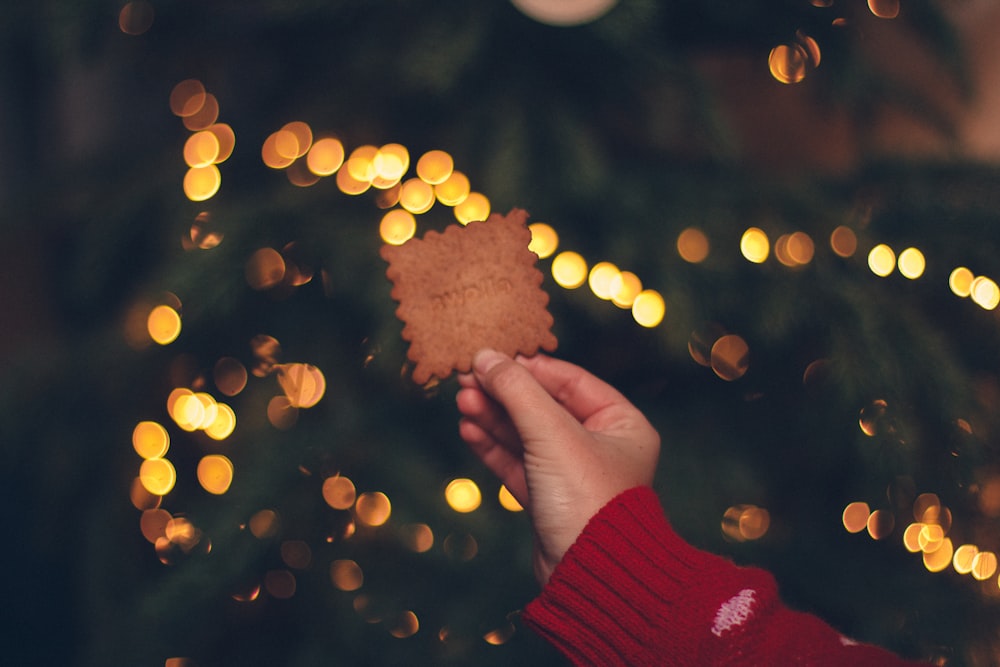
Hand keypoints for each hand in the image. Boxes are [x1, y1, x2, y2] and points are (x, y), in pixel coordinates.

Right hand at [456, 349, 659, 584]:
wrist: (589, 576)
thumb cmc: (588, 500)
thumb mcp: (551, 433)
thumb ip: (517, 391)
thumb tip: (486, 357)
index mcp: (622, 423)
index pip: (570, 380)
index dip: (528, 368)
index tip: (491, 357)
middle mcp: (601, 446)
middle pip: (544, 406)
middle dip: (504, 394)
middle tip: (467, 380)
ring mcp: (573, 475)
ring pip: (526, 435)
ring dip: (493, 418)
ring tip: (461, 401)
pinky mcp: (549, 501)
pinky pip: (518, 464)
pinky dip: (494, 447)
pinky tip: (469, 429)